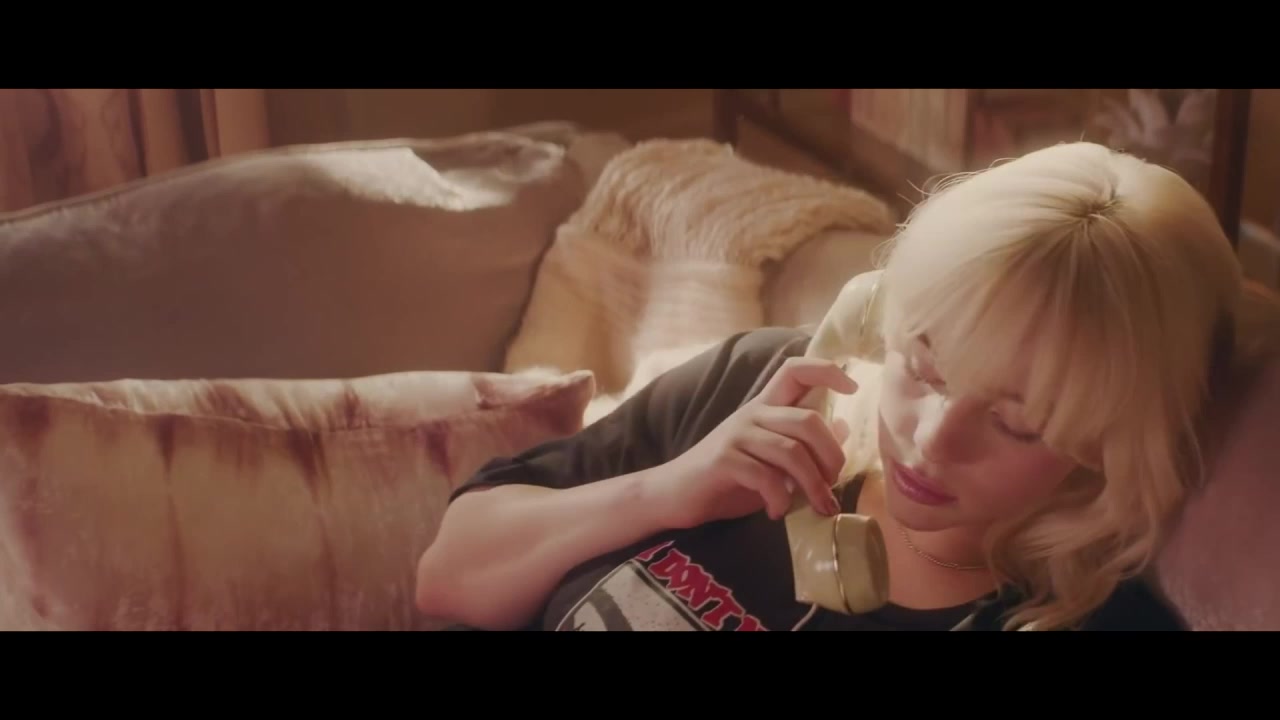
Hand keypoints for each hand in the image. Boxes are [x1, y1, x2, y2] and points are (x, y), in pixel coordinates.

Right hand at [651, 357, 856, 529]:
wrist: (675, 494)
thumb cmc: (726, 477)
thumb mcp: (769, 458)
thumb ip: (801, 443)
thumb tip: (843, 427)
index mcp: (764, 407)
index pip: (795, 370)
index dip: (826, 370)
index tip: (853, 386)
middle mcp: (752, 414)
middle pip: (808, 419)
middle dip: (832, 456)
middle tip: (833, 485)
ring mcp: (737, 435)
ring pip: (792, 452)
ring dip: (813, 486)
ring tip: (818, 507)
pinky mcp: (724, 460)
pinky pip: (767, 477)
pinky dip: (781, 500)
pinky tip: (777, 512)